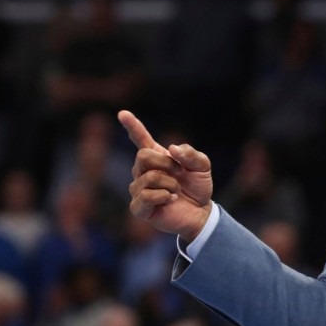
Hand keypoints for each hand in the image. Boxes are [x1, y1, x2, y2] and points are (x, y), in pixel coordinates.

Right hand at [119, 110, 212, 241]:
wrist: (201, 212)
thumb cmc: (198, 187)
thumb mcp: (203, 167)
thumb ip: (191, 154)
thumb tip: (172, 149)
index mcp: (157, 157)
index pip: (140, 139)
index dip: (132, 126)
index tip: (123, 113)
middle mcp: (143, 171)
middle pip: (143, 156)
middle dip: (166, 163)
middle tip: (180, 173)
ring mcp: (139, 189)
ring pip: (148, 177)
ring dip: (170, 183)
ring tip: (177, 191)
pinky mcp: (139, 207)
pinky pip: (145, 196)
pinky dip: (164, 196)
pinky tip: (171, 199)